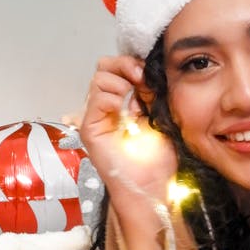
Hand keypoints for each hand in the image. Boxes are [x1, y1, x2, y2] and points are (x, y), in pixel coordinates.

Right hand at [79, 56, 177, 202]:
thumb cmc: (158, 157)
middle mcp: (106, 106)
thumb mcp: (159, 114)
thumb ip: (150, 92)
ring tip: (135, 104)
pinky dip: (112, 98)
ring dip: (120, 84)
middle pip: (104, 67)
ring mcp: (96, 116)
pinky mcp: (90, 128)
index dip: (132, 64)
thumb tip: (145, 70)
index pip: (117, 67)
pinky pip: (95, 99)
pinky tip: (127, 113)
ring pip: (98, 78)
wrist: (153, 185)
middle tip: (141, 79)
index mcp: (122, 101)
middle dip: (124, 66)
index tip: (149, 73)